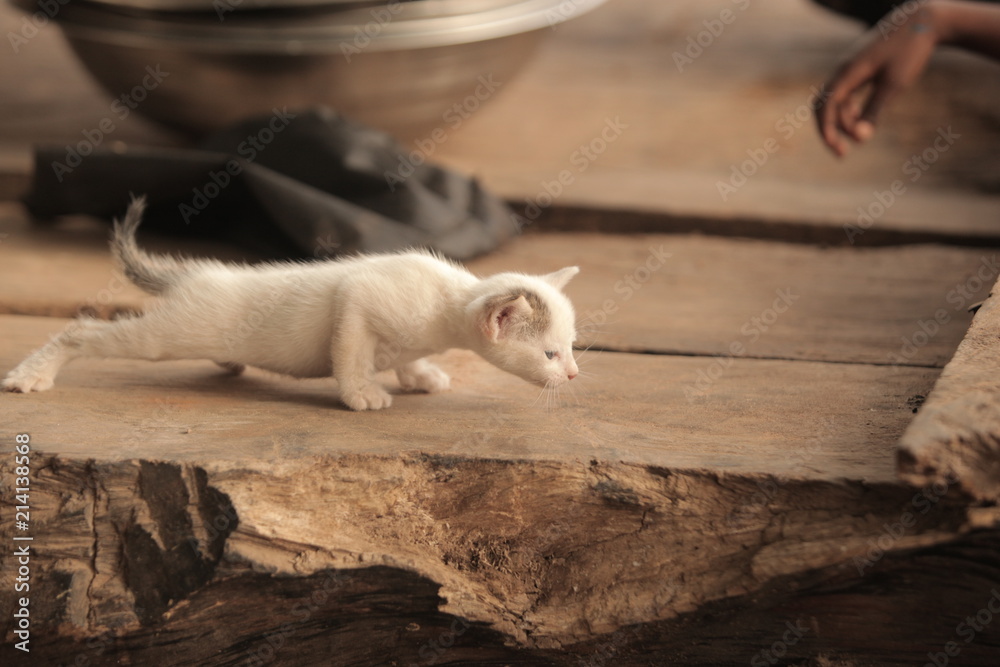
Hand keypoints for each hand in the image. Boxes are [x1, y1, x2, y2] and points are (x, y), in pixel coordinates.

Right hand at [815, 5, 941, 155]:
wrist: (921, 22)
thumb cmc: (908, 51)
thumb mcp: (893, 84)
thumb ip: (874, 111)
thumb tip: (860, 138)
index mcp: (847, 72)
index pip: (825, 105)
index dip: (827, 130)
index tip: (838, 149)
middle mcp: (842, 71)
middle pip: (823, 106)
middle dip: (830, 130)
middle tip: (842, 154)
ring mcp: (849, 70)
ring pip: (835, 103)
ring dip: (844, 123)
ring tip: (862, 137)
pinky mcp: (859, 71)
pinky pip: (846, 96)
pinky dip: (851, 112)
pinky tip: (863, 122)